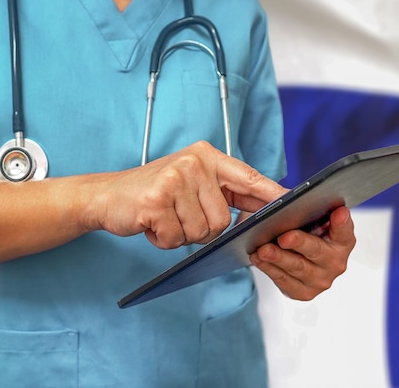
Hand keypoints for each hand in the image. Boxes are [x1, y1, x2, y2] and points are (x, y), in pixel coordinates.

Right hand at [89, 141, 285, 248]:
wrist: (106, 195)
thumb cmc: (155, 194)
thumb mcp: (192, 184)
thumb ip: (224, 194)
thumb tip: (261, 212)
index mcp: (207, 157)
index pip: (247, 177)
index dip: (270, 193)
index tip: (292, 202)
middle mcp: (194, 163)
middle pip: (223, 220)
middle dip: (202, 229)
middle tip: (179, 216)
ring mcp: (175, 179)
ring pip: (202, 232)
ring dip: (182, 235)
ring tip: (165, 218)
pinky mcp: (156, 200)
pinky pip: (177, 238)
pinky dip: (163, 240)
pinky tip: (152, 223)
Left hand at [250, 206, 355, 300]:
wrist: (294, 255)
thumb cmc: (305, 232)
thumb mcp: (310, 217)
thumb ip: (310, 210)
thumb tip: (293, 200)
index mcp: (343, 240)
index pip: (344, 230)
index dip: (342, 222)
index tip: (338, 212)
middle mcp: (336, 262)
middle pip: (317, 251)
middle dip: (299, 243)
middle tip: (284, 237)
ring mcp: (321, 280)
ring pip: (297, 268)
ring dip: (278, 258)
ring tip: (263, 249)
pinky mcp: (304, 292)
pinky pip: (284, 280)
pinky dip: (269, 268)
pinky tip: (258, 258)